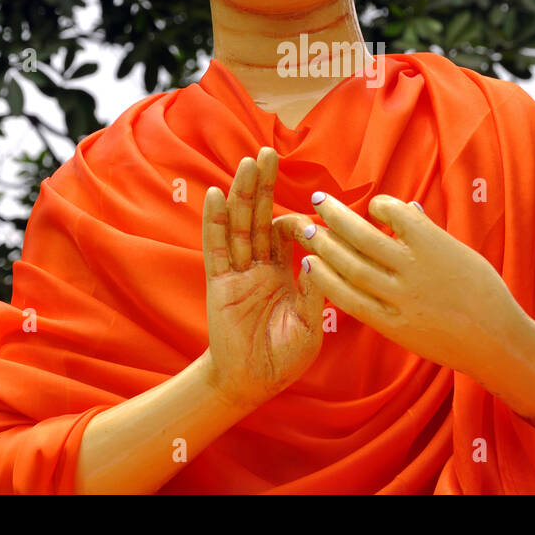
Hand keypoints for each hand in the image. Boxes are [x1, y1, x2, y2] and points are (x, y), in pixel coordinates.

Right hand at [201, 147, 324, 408]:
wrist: (254, 383)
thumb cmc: (285, 356)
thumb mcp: (311, 323)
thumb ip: (316, 291)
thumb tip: (318, 257)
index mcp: (283, 273)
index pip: (287, 233)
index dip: (297, 218)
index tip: (313, 210)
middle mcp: (258, 266)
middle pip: (259, 217)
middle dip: (264, 185)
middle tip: (268, 152)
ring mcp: (237, 272)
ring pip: (240, 225)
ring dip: (243, 193)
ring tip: (248, 162)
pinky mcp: (219, 282)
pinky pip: (217, 247)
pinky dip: (215, 221)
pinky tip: (217, 194)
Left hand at [291, 193, 520, 376]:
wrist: (495, 339)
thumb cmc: (483, 291)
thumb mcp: (460, 252)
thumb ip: (428, 232)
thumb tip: (405, 210)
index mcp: (432, 243)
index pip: (393, 211)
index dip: (377, 205)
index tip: (371, 205)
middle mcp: (412, 267)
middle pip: (362, 236)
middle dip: (335, 215)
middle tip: (317, 198)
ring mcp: (400, 297)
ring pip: (351, 266)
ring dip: (324, 246)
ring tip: (305, 229)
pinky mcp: (392, 324)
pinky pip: (352, 300)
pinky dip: (327, 282)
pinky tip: (311, 267)